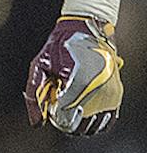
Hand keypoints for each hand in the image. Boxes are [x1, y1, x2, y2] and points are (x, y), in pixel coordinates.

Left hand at [25, 16, 123, 135]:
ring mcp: (111, 92)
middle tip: (58, 102)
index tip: (50, 102)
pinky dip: (93, 119)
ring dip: (78, 121)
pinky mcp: (117, 93)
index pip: (64, 116)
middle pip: (78, 123)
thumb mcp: (39, 67)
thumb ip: (35, 96)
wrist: (87, 28)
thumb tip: (37, 124)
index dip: (53, 114)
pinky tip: (82, 108)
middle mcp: (99, 89)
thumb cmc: (59, 47)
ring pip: (93, 124)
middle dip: (64, 118)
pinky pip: (106, 119)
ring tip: (70, 102)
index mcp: (79, 82)